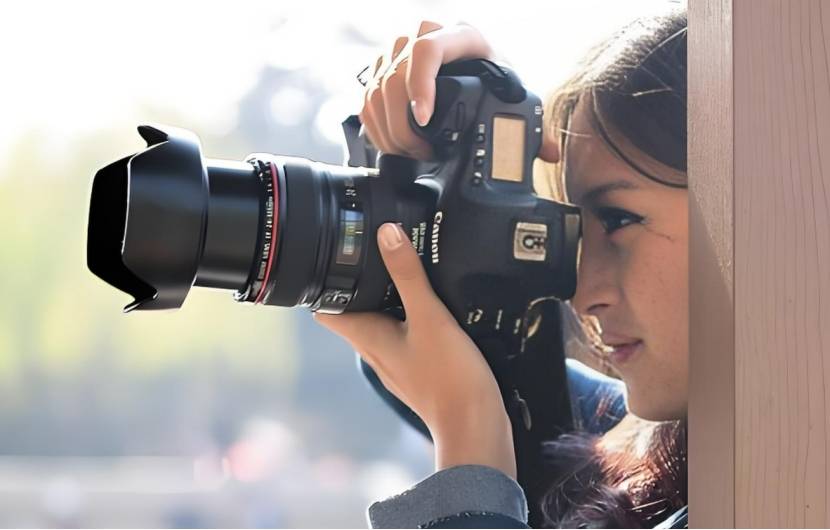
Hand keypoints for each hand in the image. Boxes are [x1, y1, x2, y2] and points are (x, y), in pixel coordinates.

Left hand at [313, 222, 516, 479]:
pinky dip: (410, 317)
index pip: (327, 311)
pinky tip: (431, 305)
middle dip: (361, 284)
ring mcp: (396, 363)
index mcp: (368, 338)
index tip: (332, 256)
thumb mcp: (429, 316)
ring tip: (404, 269)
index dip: (324, 283)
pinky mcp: (418, 369)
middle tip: (374, 251)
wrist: (475, 425)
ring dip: (387, 300)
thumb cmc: (449, 377)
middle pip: (354, 313)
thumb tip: (386, 233)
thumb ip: (408, 274)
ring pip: (380, 324)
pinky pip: (404, 336)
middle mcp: (376, 352)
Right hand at [360, 20, 559, 163]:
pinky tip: (392, 145)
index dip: (420, 85)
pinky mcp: (384, 68)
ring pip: (377, 86)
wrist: (479, 70)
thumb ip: (532, 127)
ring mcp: (401, 50)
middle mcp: (428, 34)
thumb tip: (547, 152)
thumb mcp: (515, 95)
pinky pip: (368, 96)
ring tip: (411, 153)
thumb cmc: (496, 80)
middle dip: (404, 123)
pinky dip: (375, 126)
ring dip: (388, 128)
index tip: (424, 119)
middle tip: (422, 152)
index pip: (427, 49)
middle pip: (396, 73)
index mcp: (463, 35)